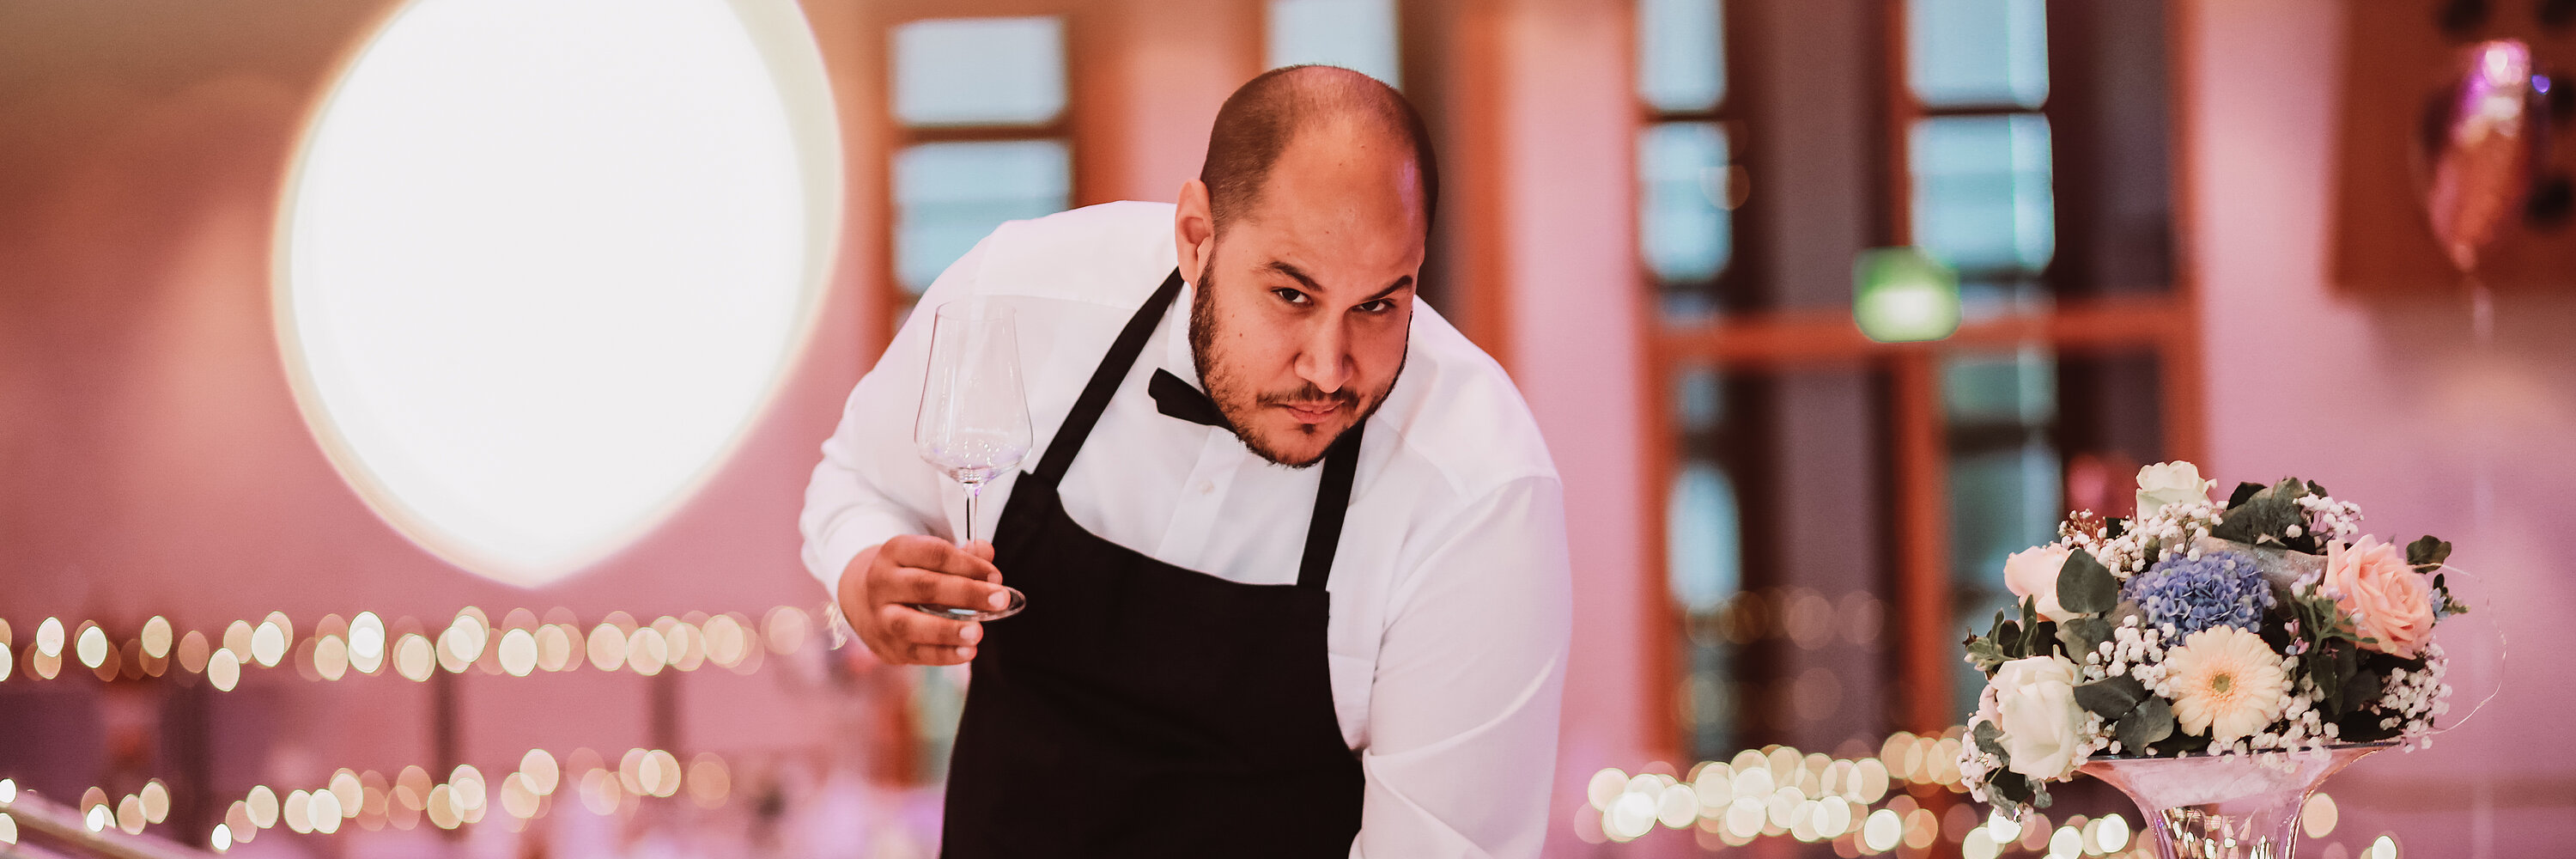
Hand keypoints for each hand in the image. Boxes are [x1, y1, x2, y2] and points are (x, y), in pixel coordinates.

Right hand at [837, 534, 1007, 664]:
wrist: (863, 600)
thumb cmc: (910, 574)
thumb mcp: (928, 556)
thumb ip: (961, 554)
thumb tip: (986, 551)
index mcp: (895, 551)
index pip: (934, 553)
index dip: (968, 563)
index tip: (996, 576)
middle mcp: (882, 582)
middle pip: (925, 586)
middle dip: (967, 593)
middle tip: (1000, 600)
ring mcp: (880, 616)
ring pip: (911, 624)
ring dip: (948, 629)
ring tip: (978, 632)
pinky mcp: (887, 645)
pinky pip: (916, 653)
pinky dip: (944, 654)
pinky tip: (968, 652)